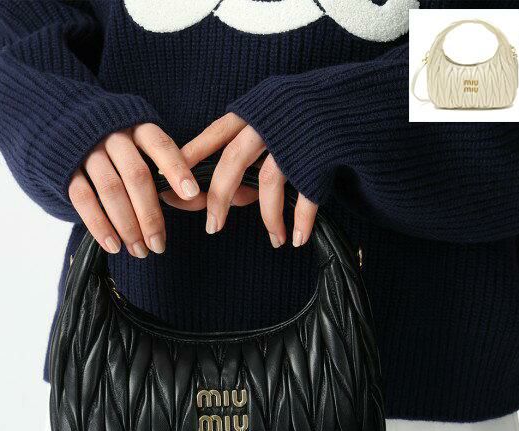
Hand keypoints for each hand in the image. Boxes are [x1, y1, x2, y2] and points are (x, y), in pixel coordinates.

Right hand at [68, 124, 202, 256]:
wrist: (68, 129)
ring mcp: (88, 152)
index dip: (176, 168)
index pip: (160, 145)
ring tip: (139, 251)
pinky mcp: (67, 169)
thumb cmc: (122, 150)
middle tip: (159, 245)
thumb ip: (170, 174)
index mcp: (138, 128)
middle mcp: (113, 136)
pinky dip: (99, 225)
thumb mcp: (146, 151)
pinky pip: (82, 198)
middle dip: (150, 215)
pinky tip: (114, 246)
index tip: (192, 194)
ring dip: (127, 226)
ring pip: (110, 190)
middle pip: (136, 176)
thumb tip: (199, 200)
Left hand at [181, 113, 317, 247]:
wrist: (348, 102)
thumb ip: (243, 145)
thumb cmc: (298, 115)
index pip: (212, 137)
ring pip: (268, 185)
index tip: (169, 185)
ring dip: (268, 219)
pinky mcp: (317, 161)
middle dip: (218, 199)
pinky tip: (296, 239)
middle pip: (231, 164)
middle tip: (212, 227)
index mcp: (250, 113)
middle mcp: (266, 126)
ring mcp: (291, 144)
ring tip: (273, 240)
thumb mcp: (266, 115)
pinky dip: (301, 221)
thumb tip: (222, 194)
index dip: (189, 161)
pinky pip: (306, 197)